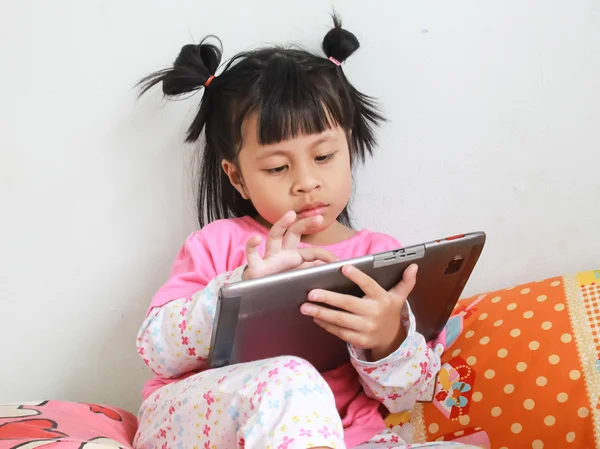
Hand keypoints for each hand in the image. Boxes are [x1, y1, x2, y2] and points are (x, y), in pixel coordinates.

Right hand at [242, 210, 337, 280]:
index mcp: (293, 257)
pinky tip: (255, 238)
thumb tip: (333, 269)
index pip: (312, 252)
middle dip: (306, 224)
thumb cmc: (277, 284)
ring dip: (281, 224)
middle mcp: (282, 253)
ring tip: (291, 214)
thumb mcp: (297, 279)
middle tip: (319, 218)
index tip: (337, 261)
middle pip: (294, 233)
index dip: (325, 254)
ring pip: (273, 236)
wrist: (256, 296)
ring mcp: (268, 258)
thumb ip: (312, 272)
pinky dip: (251, 246)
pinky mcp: (255, 268)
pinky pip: (252, 255)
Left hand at [300, 263, 417, 360]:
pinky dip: (326, 325)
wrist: (392, 340)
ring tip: (305, 307)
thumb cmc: (389, 312)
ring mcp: (365, 329)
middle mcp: (373, 313)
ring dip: (321, 313)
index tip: (343, 267)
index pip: (369, 285)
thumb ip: (405, 281)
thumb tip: (414, 265)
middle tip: (311, 293)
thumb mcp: (399, 297)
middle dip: (328, 298)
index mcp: (382, 299)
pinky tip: (315, 317)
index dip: (357, 276)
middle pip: (348, 304)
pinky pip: (339, 332)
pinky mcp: (358, 340)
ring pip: (339, 320)